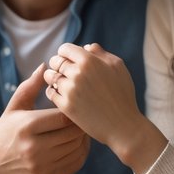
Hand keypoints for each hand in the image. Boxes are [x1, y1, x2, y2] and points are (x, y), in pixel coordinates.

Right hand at [0, 63, 88, 173]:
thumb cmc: (6, 129)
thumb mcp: (15, 106)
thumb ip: (31, 86)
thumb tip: (45, 66)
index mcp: (27, 126)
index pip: (63, 117)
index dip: (74, 111)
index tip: (77, 106)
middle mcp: (33, 148)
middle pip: (73, 134)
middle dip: (80, 125)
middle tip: (84, 118)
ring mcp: (40, 167)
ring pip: (76, 150)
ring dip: (82, 140)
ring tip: (81, 131)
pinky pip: (74, 165)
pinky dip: (80, 154)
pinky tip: (76, 145)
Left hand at [44, 43, 165, 172]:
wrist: (122, 125)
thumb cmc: (123, 94)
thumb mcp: (118, 67)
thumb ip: (101, 53)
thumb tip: (86, 47)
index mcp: (89, 61)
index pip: (64, 49)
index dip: (66, 53)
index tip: (69, 60)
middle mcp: (77, 73)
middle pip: (55, 62)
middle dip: (58, 65)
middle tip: (65, 72)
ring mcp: (69, 90)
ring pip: (50, 77)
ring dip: (54, 78)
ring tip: (63, 83)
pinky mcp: (65, 106)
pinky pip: (50, 93)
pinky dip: (54, 92)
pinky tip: (63, 94)